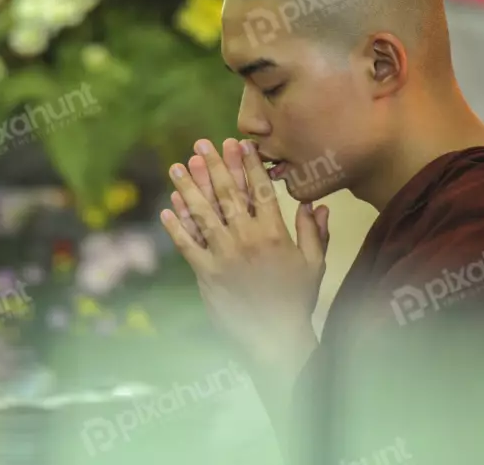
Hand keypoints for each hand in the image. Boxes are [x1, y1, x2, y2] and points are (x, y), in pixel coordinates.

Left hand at [160, 138, 329, 363]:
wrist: (275, 338)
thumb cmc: (297, 301)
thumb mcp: (314, 265)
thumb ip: (315, 233)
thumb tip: (316, 205)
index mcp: (274, 233)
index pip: (260, 190)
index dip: (248, 165)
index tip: (239, 144)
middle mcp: (247, 239)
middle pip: (227, 195)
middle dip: (213, 167)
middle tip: (201, 145)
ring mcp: (224, 256)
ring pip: (203, 215)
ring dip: (188, 189)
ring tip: (177, 167)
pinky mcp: (207, 274)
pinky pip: (187, 245)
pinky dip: (176, 227)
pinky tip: (167, 209)